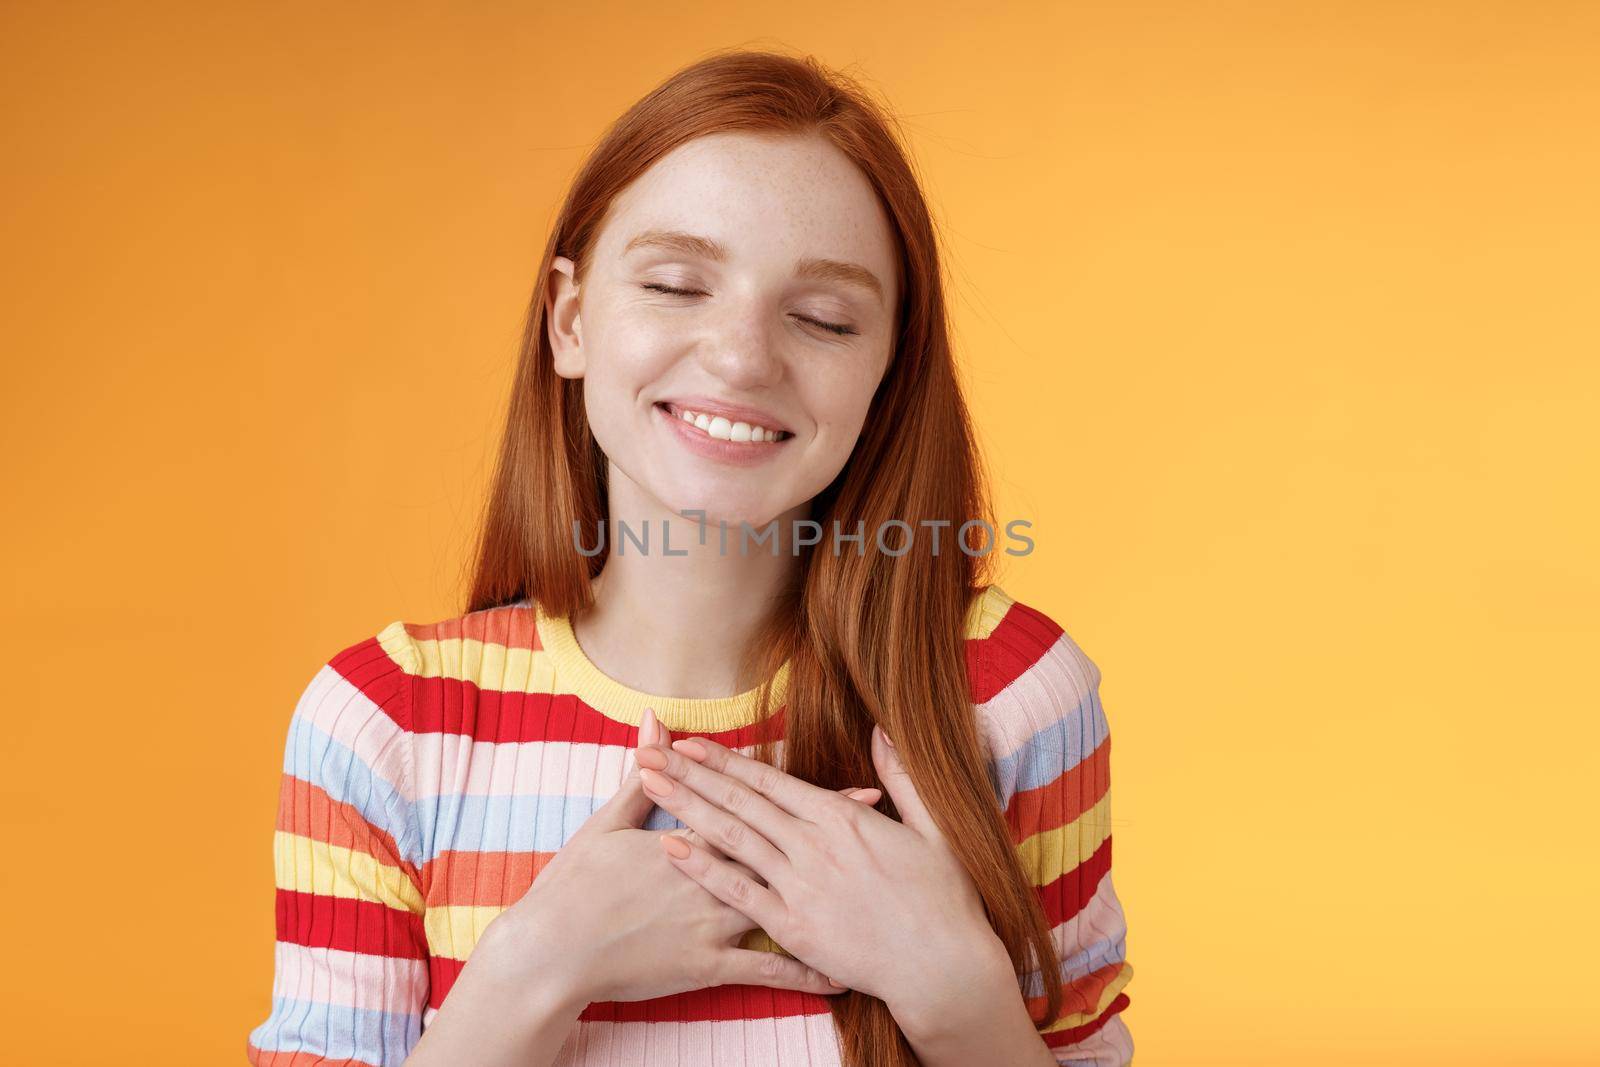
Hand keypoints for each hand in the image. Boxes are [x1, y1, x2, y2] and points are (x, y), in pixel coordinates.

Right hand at [488, 708, 881, 1006]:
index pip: (758, 810)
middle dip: (834, 837)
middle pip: (783, 851)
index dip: (809, 799)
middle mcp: (712, 875)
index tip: (853, 790)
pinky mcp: (708, 965)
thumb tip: (653, 723)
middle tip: (879, 825)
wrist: (552, 951)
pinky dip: (805, 973)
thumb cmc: (575, 886)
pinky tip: (840, 977)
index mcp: (692, 837)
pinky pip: (766, 971)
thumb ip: (642, 776)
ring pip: (783, 906)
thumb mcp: (607, 823)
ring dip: (831, 900)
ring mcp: (714, 921)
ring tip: (873, 892)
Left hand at [634, 724, 1011, 1028]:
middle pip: (739, 801)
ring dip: (686, 807)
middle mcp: (813, 846)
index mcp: (842, 818)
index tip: (690, 741)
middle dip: (690, 773)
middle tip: (648, 750)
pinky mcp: (791, 927)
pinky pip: (738, 892)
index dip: (725, 760)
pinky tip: (672, 847)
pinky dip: (703, 868)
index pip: (770, 780)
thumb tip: (884, 730)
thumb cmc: (944, 899)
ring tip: (649, 783)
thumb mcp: (934, 827)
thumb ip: (902, 776)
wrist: (943, 967)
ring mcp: (799, 887)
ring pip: (731, 838)